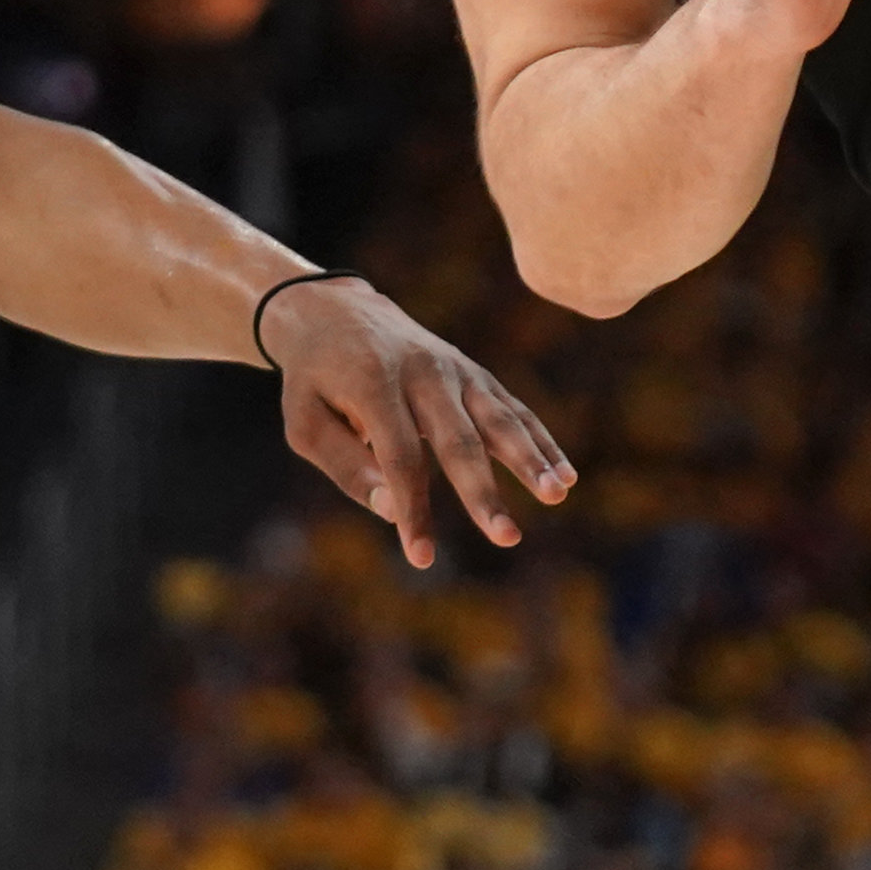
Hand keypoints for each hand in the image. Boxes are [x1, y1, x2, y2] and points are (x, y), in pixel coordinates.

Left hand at [259, 275, 575, 570]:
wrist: (336, 312)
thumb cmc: (315, 380)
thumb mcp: (305, 424)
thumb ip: (345, 467)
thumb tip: (390, 511)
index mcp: (374, 384)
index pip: (400, 458)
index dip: (413, 509)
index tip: (421, 557)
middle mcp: (423, 372)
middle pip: (460, 440)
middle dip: (484, 493)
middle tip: (506, 538)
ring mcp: (455, 370)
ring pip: (498, 418)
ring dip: (530, 459)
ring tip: (557, 494)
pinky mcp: (475, 374)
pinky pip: (513, 410)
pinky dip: (540, 441)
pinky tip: (565, 475)